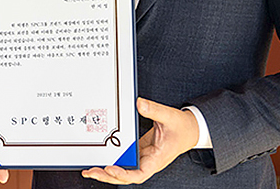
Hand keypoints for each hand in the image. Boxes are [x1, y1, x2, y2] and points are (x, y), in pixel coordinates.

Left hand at [81, 98, 198, 184]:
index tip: (111, 168)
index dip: (124, 174)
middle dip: (108, 176)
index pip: (140, 174)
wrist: (190, 129)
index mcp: (157, 159)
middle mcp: (148, 162)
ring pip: (123, 170)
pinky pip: (124, 160)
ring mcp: (143, 158)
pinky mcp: (139, 151)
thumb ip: (154, 110)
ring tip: (89, 170)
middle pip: (126, 176)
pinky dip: (112, 162)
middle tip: (90, 172)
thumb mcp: (169, 116)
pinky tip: (100, 160)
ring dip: (107, 172)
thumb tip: (140, 104)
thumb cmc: (183, 128)